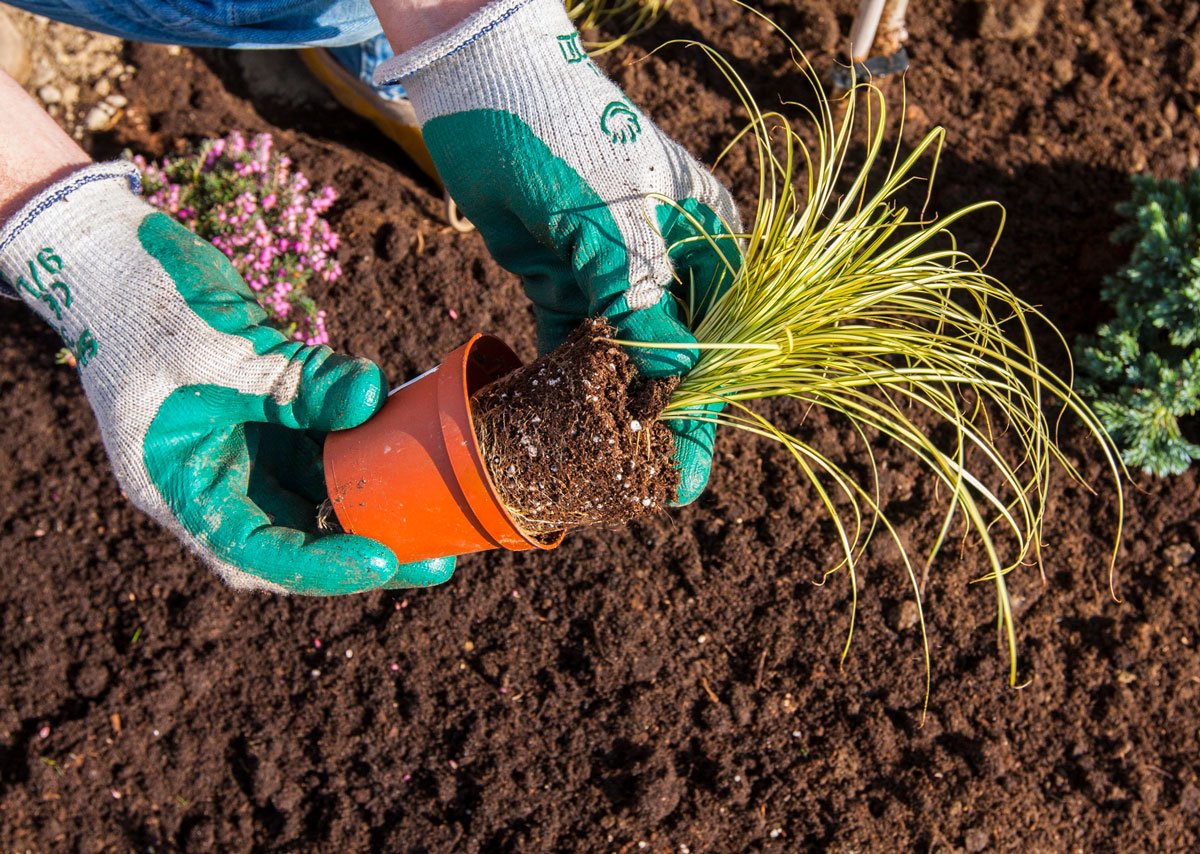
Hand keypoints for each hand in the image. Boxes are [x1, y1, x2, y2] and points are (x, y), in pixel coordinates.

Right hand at [0, 163, 453, 593]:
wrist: (111, 251)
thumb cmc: (138, 300)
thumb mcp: (214, 343)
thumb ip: (292, 378)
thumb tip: (372, 396)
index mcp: (176, 485)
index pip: (253, 551)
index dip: (318, 567)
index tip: (381, 561)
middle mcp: (212, 478)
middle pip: (296, 537)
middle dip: (363, 552)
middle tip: (435, 559)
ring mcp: (242, 448)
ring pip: (318, 495)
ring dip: (375, 507)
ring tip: (440, 518)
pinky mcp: (269, 415)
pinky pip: (326, 444)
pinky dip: (366, 447)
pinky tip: (414, 448)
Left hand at [375, 0, 742, 505]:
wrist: (484, 88)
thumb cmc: (568, 137)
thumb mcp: (615, 227)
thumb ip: (643, 310)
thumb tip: (669, 391)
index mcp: (709, 241)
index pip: (722, 342)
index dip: (705, 410)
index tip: (687, 475)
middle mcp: (670, 264)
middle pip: (675, 358)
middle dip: (659, 419)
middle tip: (642, 488)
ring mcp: (615, 277)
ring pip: (623, 360)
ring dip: (612, 412)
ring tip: (603, 474)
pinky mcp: (565, 283)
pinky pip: (573, 347)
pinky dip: (567, 386)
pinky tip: (563, 430)